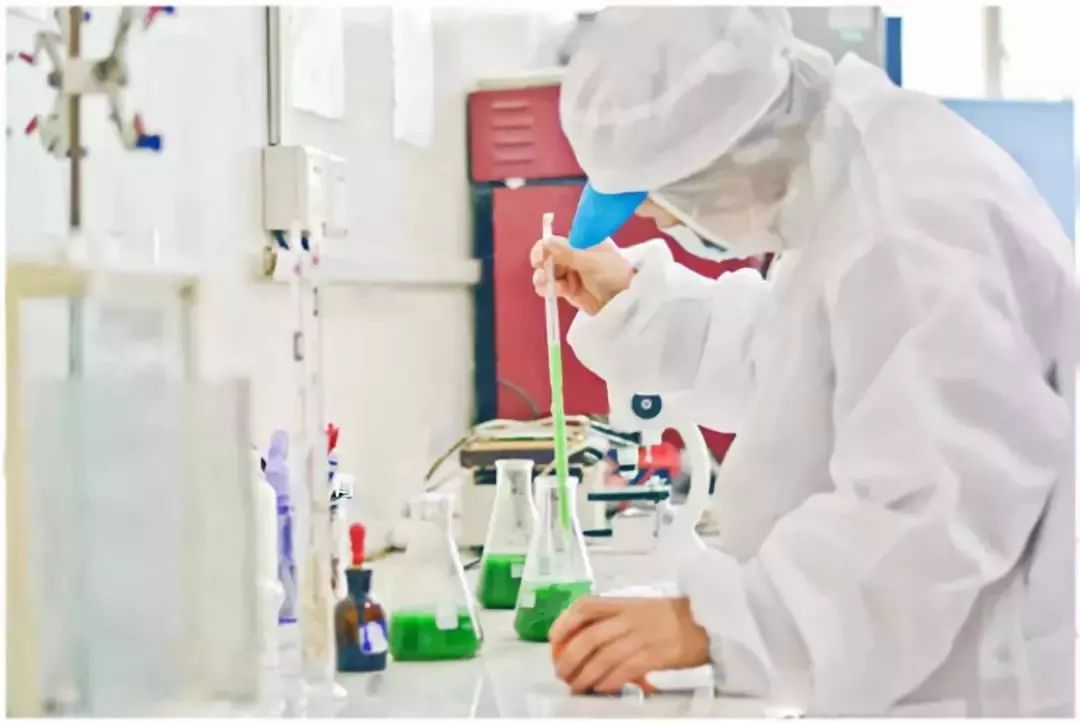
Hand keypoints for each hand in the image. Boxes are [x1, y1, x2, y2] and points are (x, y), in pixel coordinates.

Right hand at [530, 236, 633, 315]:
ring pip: (547, 274)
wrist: (626, 300)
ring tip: (546, 285)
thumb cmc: (613, 275)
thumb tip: (546, 241)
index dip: (544, 249)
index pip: (555, 242)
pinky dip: (547, 289)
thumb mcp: (591, 262)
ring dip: (542, 278)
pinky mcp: (570, 291)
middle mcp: (573, 257)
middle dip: (542, 266)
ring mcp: (570, 274)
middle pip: (547, 258)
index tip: (540, 258)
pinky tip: (548, 292)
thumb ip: (568, 253)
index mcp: (580, 243)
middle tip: (544, 275)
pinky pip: (552, 288)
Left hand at [548, 596, 709, 693]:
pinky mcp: (655, 654)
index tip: (554, 639)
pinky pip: (624, 669)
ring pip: (603, 656)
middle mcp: (630, 617)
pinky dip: (608, 680)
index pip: (586, 606)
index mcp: (624, 603)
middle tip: (562, 671)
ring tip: (577, 685)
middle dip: (570, 657)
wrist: (709, 622)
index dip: (565, 622)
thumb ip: (617, 620)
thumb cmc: (676, 618)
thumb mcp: (642, 608)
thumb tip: (589, 640)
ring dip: (585, 674)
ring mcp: (642, 635)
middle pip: (589, 636)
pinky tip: (601, 687)